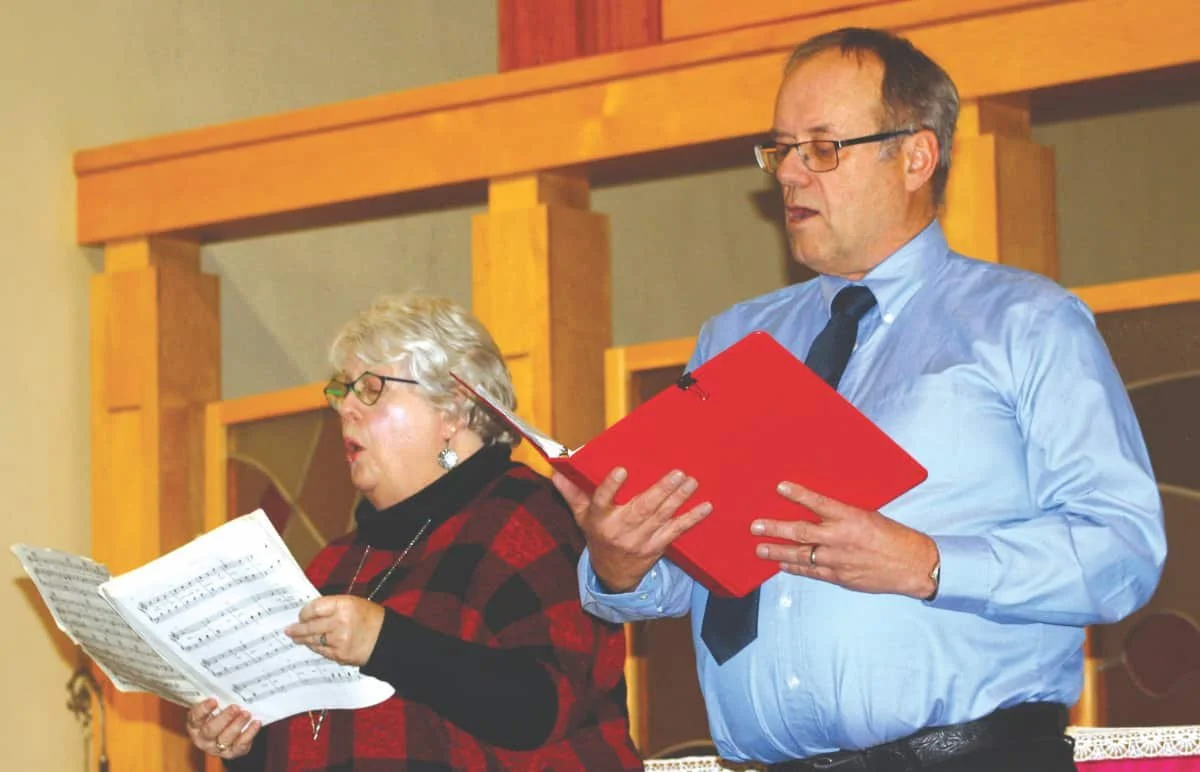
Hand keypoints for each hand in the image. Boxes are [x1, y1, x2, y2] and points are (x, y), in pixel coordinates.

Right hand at [185, 699, 259, 758]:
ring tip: (246, 713)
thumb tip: (226, 677)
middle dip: (224, 718)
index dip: (204, 709)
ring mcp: (216, 747)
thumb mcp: (212, 705)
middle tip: (235, 707)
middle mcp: (203, 738)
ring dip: (237, 725)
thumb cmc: (217, 713)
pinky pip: (240, 746)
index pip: (196, 717)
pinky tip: (256, 723)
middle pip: (210, 730)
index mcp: (195, 724)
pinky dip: (249, 734)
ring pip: (225, 739)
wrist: (224, 730)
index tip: (214, 700)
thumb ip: (216, 697)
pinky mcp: (231, 752)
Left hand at [285, 595, 385, 665]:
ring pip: (313, 640)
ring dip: (302, 639)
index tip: (301, 614)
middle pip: (310, 626)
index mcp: (344, 605)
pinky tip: (311, 644)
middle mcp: (340, 622)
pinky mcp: (340, 654)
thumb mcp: (354, 603)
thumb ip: (333, 607)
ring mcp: (339, 640)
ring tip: (295, 637)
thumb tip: (312, 612)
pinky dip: (315, 647)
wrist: (387, 639)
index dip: (304, 612)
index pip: (314, 608)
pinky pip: (321, 651)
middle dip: (297, 628)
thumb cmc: (372, 619)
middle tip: (289, 629)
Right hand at [553, 468, 711, 591]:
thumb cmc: (598, 536)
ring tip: (691, 482)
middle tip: (677, 473)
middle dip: (660, 491)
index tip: (622, 470)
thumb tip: (556, 471)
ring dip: (678, 499)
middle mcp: (620, 530)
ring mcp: (640, 540)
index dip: (611, 486)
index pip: (602, 501)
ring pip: (660, 517)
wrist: (613, 575)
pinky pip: (676, 531)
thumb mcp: (582, 517)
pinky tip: (705, 507)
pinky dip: (691, 519)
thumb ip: (573, 493)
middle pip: (641, 509)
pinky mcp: (657, 547)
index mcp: (599, 519)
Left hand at [751, 482, 937, 597]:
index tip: (780, 487)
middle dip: (775, 528)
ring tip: (760, 549)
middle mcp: (841, 539)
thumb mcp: (869, 516)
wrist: (914, 566)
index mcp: (851, 517)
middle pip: (801, 532)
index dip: (798, 495)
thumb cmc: (894, 537)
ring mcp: (839, 560)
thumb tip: (819, 510)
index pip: (819, 503)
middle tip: (756, 526)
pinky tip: (782, 565)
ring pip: (801, 556)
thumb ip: (843, 515)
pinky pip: (812, 573)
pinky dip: (795, 569)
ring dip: (777, 552)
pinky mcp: (841, 577)